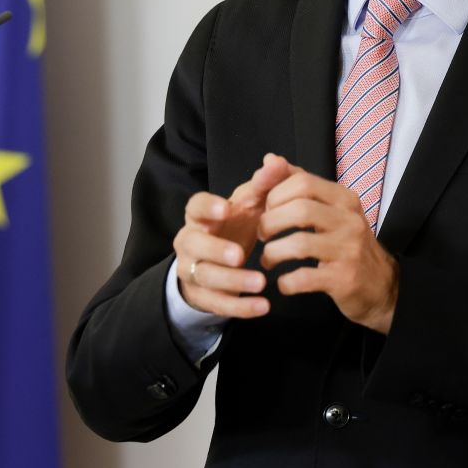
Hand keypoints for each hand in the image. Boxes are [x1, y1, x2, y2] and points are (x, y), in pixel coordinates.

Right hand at [174, 153, 300, 318]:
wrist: (216, 264)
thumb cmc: (233, 228)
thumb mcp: (248, 207)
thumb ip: (263, 185)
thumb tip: (276, 160)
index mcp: (201, 216)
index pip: (194, 207)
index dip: (207, 208)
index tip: (225, 209)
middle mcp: (190, 241)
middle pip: (194, 244)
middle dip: (215, 250)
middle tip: (240, 254)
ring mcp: (192, 270)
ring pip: (205, 276)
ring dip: (232, 281)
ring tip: (261, 283)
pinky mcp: (202, 296)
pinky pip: (217, 303)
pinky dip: (240, 306)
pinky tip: (262, 306)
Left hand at [257, 164, 399, 332]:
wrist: (381, 283)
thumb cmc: (347, 242)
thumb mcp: (330, 208)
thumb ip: (298, 184)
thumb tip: (270, 160)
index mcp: (344, 199)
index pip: (302, 182)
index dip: (275, 195)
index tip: (267, 211)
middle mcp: (350, 220)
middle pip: (300, 210)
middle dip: (270, 222)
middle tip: (262, 234)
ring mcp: (349, 250)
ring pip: (299, 244)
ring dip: (273, 253)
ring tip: (267, 259)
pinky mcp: (344, 279)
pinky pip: (304, 277)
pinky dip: (285, 282)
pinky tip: (283, 283)